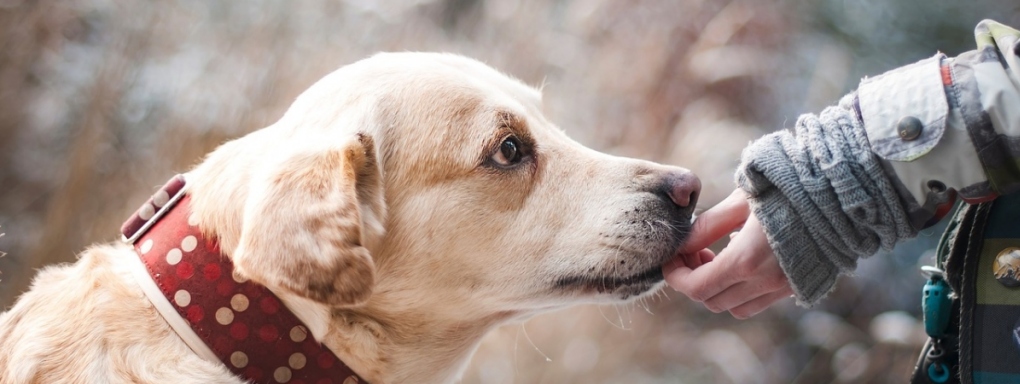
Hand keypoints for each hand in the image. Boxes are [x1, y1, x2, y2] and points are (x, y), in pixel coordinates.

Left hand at [663, 189, 793, 318]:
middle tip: (694, 251)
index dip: (676, 276)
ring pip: (735, 307)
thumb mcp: (741, 200)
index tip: (671, 258)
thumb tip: (682, 244)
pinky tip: (744, 259)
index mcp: (746, 260)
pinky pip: (759, 302)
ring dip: (718, 289)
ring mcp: (784, 288)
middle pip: (711, 301)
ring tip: (717, 256)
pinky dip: (742, 290)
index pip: (696, 288)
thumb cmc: (788, 188)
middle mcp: (765, 282)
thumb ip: (708, 226)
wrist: (842, 193)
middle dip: (694, 280)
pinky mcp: (798, 286)